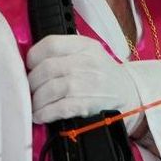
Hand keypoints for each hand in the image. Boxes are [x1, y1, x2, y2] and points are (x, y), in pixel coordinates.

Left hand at [26, 34, 141, 130]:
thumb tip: (30, 63)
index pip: (51, 44)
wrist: (130, 95)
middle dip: (32, 83)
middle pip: (46, 69)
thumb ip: (65, 52)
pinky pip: (60, 108)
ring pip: (51, 89)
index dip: (33, 57)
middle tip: (30, 91)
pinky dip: (45, 113)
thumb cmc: (103, 75)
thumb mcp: (90, 54)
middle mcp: (87, 62)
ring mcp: (89, 84)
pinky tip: (40, 115)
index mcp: (85, 46)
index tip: (29, 67)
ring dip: (36, 100)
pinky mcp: (89, 104)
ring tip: (34, 105)